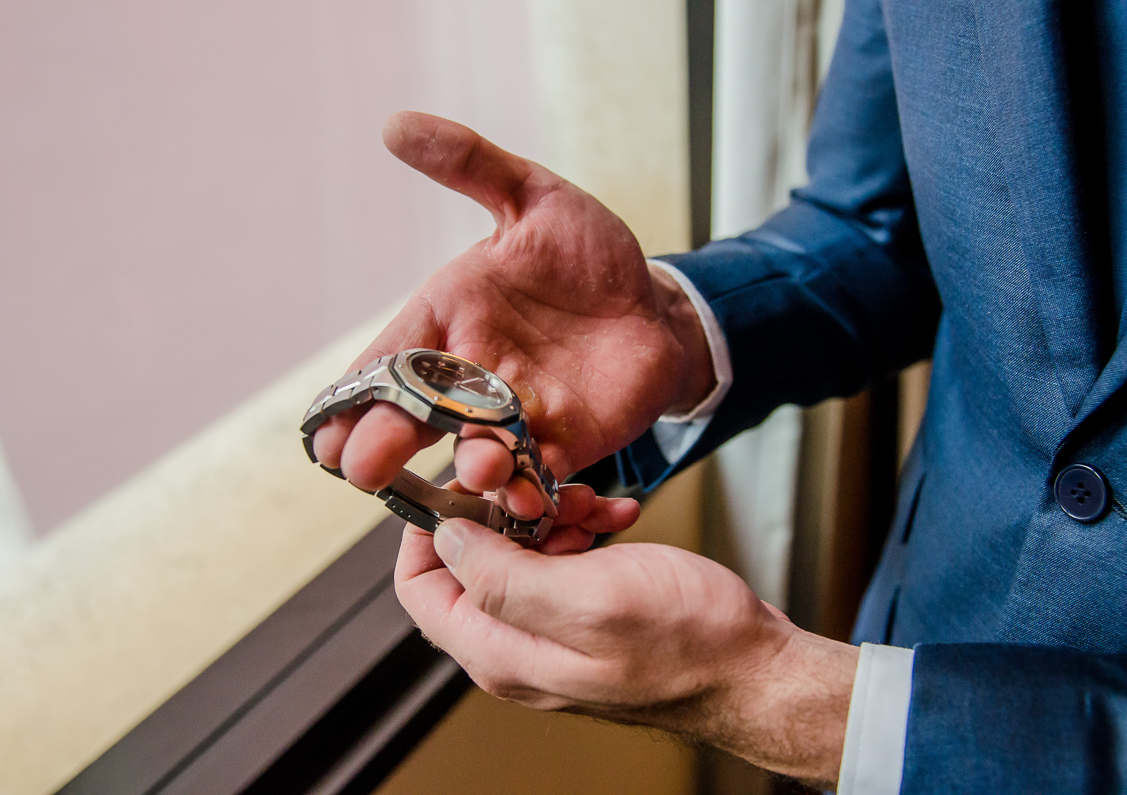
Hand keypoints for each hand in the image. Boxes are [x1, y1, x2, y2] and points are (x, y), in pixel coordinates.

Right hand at [312, 111, 713, 498]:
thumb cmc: (588, 253)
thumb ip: (472, 166)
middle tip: (363, 466)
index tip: (323, 433)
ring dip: (469, 467)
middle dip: (384, 444)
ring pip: (472, 455)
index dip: (351, 398)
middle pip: (411, 420)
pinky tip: (527, 500)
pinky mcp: (563, 446)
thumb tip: (396, 124)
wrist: (653, 304)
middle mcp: (470, 377)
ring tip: (478, 465)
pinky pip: (535, 479)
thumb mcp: (535, 198)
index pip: (384, 363)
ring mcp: (515, 418)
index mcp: (447, 320)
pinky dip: (527, 494)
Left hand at [395, 518, 859, 788]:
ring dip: (550, 515)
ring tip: (591, 503)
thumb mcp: (589, 601)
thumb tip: (444, 541)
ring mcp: (552, 630)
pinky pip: (561, 560)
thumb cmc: (690, 646)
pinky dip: (582, 528)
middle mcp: (516, 645)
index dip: (428, 528)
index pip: (418, 588)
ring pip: (518, 552)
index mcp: (500, 650)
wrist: (755, 669)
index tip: (462, 484)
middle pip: (469, 562)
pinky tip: (614, 516)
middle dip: (502, 512)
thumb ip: (502, 578)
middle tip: (545, 489)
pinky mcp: (586, 613)